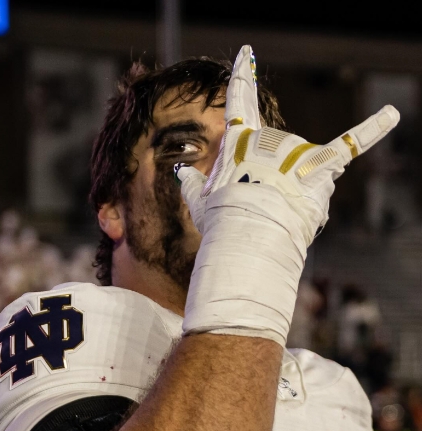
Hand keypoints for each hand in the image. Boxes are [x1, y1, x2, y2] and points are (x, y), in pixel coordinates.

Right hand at [177, 45, 399, 245]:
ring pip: (300, 170)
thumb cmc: (222, 220)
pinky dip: (373, 129)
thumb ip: (193, 187)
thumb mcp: (199, 204)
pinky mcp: (322, 164)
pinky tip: (392, 113)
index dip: (241, 77)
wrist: (249, 232)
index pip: (239, 101)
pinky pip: (350, 144)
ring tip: (277, 217)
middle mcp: (270, 137)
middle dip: (269, 183)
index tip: (246, 53)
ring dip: (292, 194)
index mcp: (239, 140)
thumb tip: (183, 175)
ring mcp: (297, 150)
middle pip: (275, 155)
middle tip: (255, 210)